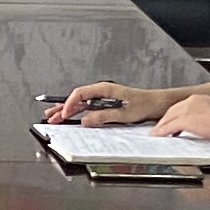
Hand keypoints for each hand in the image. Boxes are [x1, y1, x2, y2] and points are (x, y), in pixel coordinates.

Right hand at [49, 83, 163, 124]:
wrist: (158, 104)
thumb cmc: (145, 104)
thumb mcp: (124, 113)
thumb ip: (103, 116)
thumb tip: (86, 120)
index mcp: (106, 89)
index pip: (81, 94)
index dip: (70, 104)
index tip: (65, 114)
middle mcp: (103, 92)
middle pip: (78, 98)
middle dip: (63, 107)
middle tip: (51, 116)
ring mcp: (104, 98)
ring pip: (81, 104)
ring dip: (68, 111)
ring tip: (55, 117)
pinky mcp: (107, 104)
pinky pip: (89, 107)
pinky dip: (78, 113)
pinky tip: (72, 118)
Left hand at [159, 98, 209, 150]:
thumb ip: (208, 116)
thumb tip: (206, 124)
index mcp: (199, 99)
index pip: (182, 106)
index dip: (175, 114)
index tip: (172, 120)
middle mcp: (191, 101)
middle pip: (172, 110)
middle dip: (165, 119)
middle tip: (160, 127)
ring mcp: (187, 110)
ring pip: (168, 118)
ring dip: (161, 126)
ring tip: (156, 133)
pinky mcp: (185, 120)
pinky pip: (169, 127)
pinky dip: (161, 131)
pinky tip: (157, 136)